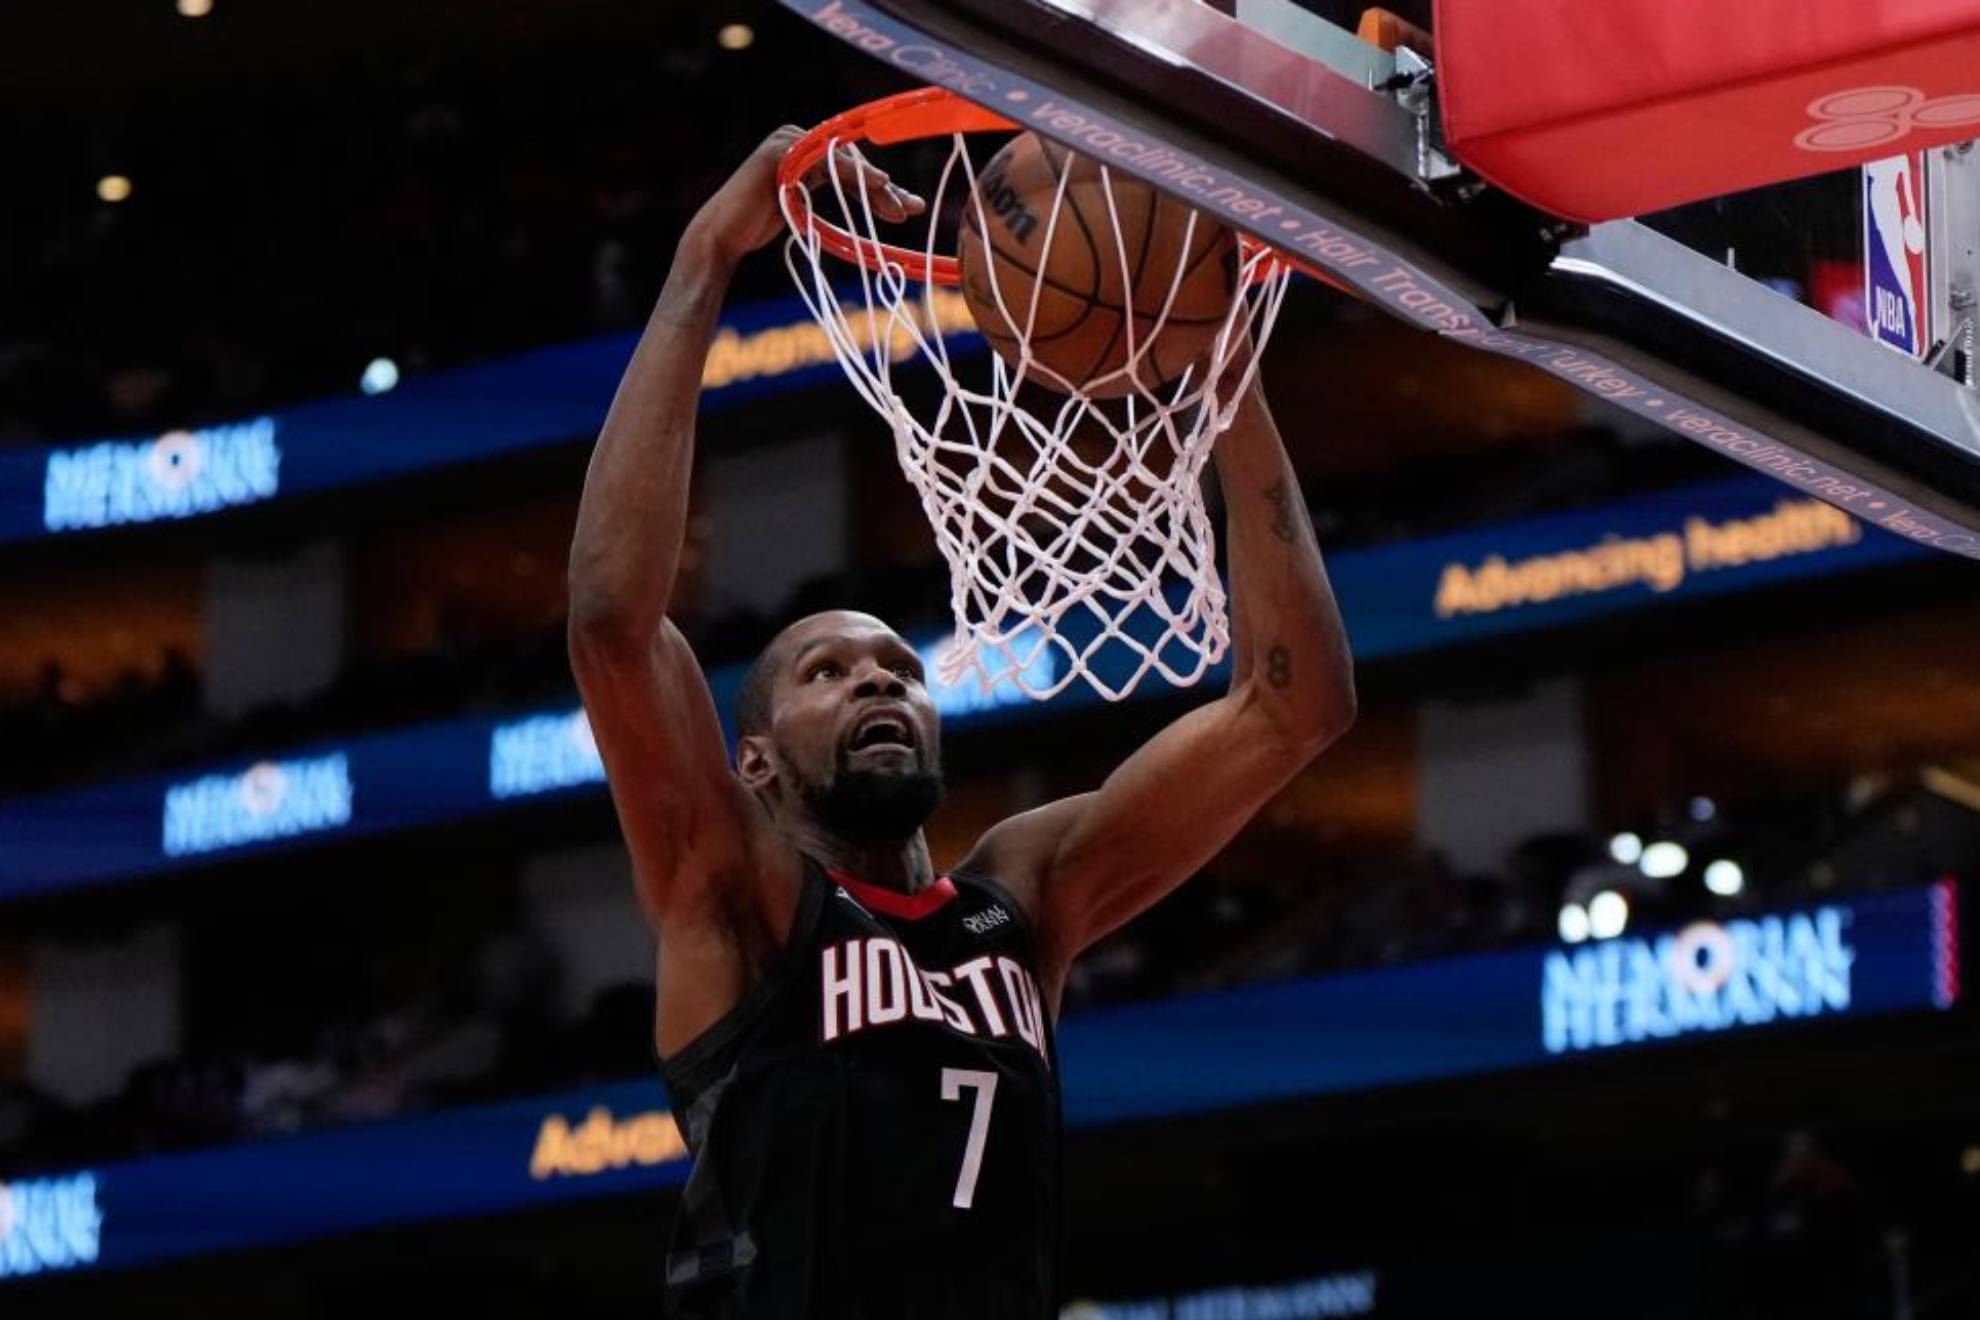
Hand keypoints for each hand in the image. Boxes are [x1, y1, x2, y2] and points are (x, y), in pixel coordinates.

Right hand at [691, 125, 925, 265]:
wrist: (724, 235)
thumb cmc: (758, 227)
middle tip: (910, 211)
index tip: (907, 208)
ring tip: (899, 211)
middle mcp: (799, 139)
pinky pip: (828, 161)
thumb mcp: (803, 208)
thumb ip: (829, 197)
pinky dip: (855, 172)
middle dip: (884, 189)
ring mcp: (790, 141)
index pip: (852, 167)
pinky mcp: (784, 151)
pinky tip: (881, 183)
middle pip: (854, 161)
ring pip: (846, 162)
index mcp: (805, 152)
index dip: (881, 188)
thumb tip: (867, 202)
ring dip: (877, 187)